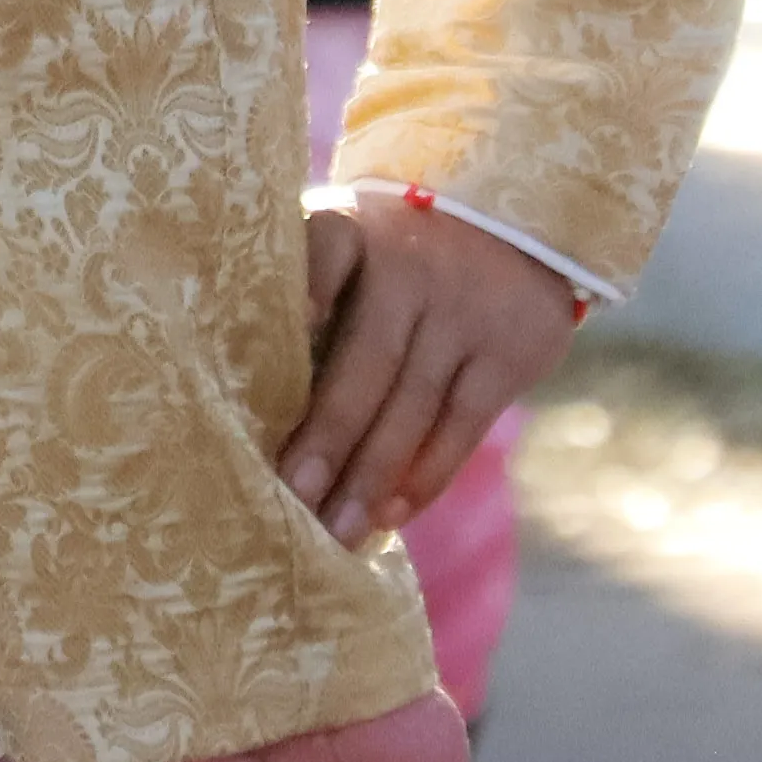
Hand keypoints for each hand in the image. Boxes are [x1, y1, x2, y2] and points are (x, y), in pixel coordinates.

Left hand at [280, 196, 581, 545]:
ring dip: (372, 477)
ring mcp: (466, 308)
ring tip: (336, 532)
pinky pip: (461, 425)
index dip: (307, 286)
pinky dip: (425, 477)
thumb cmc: (393, 258)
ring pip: (414, 404)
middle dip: (330, 437)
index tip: (291, 327)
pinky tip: (389, 514)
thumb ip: (310, 302)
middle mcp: (410, 264)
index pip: (326, 249)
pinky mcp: (511, 351)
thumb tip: (248, 409)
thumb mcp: (352, 250)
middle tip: (293, 500)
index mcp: (354, 230)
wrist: (513, 229)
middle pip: (368, 360)